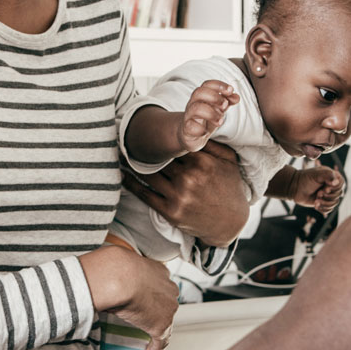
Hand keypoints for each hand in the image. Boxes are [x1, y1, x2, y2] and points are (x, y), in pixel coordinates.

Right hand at [81, 244, 180, 349]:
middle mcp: (169, 288)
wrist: (118, 277)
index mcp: (160, 271)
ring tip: (146, 339)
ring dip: (156, 331)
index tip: (145, 300)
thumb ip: (121, 269)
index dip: (153, 294)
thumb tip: (106, 273)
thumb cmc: (114, 267)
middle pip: (166, 303)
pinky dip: (154, 349)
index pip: (160, 286)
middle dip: (157, 311)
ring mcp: (167, 308)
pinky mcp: (161, 325)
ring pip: (165, 322)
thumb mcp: (119, 263)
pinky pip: (160, 341)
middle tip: (143, 318)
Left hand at [126, 140, 248, 247]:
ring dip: (132, 164)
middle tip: (127, 137)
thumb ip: (213, 143)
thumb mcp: (229, 161)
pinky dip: (131, 184)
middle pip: (158, 158)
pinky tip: (122, 175)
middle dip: (144, 148)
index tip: (147, 129)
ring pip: (149, 174)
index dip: (160, 137)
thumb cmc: (230, 187)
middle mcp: (189, 178)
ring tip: (119, 154)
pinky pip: (145, 194)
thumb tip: (197, 126)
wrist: (231, 223)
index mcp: (202, 162)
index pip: (174, 145)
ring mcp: (179, 196)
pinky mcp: (171, 212)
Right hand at [176, 80, 237, 154]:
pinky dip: (200, 129)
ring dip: (211, 113)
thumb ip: (227, 102)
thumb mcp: (218, 109)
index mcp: (201, 97)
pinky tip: (205, 132)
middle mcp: (193, 104)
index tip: (231, 90)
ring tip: (220, 121)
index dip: (219, 85)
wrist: (190, 134)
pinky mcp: (186, 130)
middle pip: (199, 93)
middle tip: (224, 105)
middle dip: (214, 97)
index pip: (207, 85)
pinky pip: (190, 126)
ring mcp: (189, 116)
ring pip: (195, 108)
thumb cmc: (205, 119)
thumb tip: (236, 96)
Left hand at [270, 161, 345, 213]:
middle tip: (318, 193)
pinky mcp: (324, 203)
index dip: (334, 188)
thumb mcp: (316, 174)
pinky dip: (323, 208)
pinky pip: (329, 209)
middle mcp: (332, 186)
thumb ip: (328, 175)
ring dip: (324, 203)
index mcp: (333, 177)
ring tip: (316, 200)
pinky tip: (316, 204)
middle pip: (338, 195)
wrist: (295, 187)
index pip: (341, 184)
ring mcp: (328, 195)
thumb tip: (336, 182)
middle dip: (327, 196)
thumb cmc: (305, 178)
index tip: (325, 188)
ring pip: (334, 203)